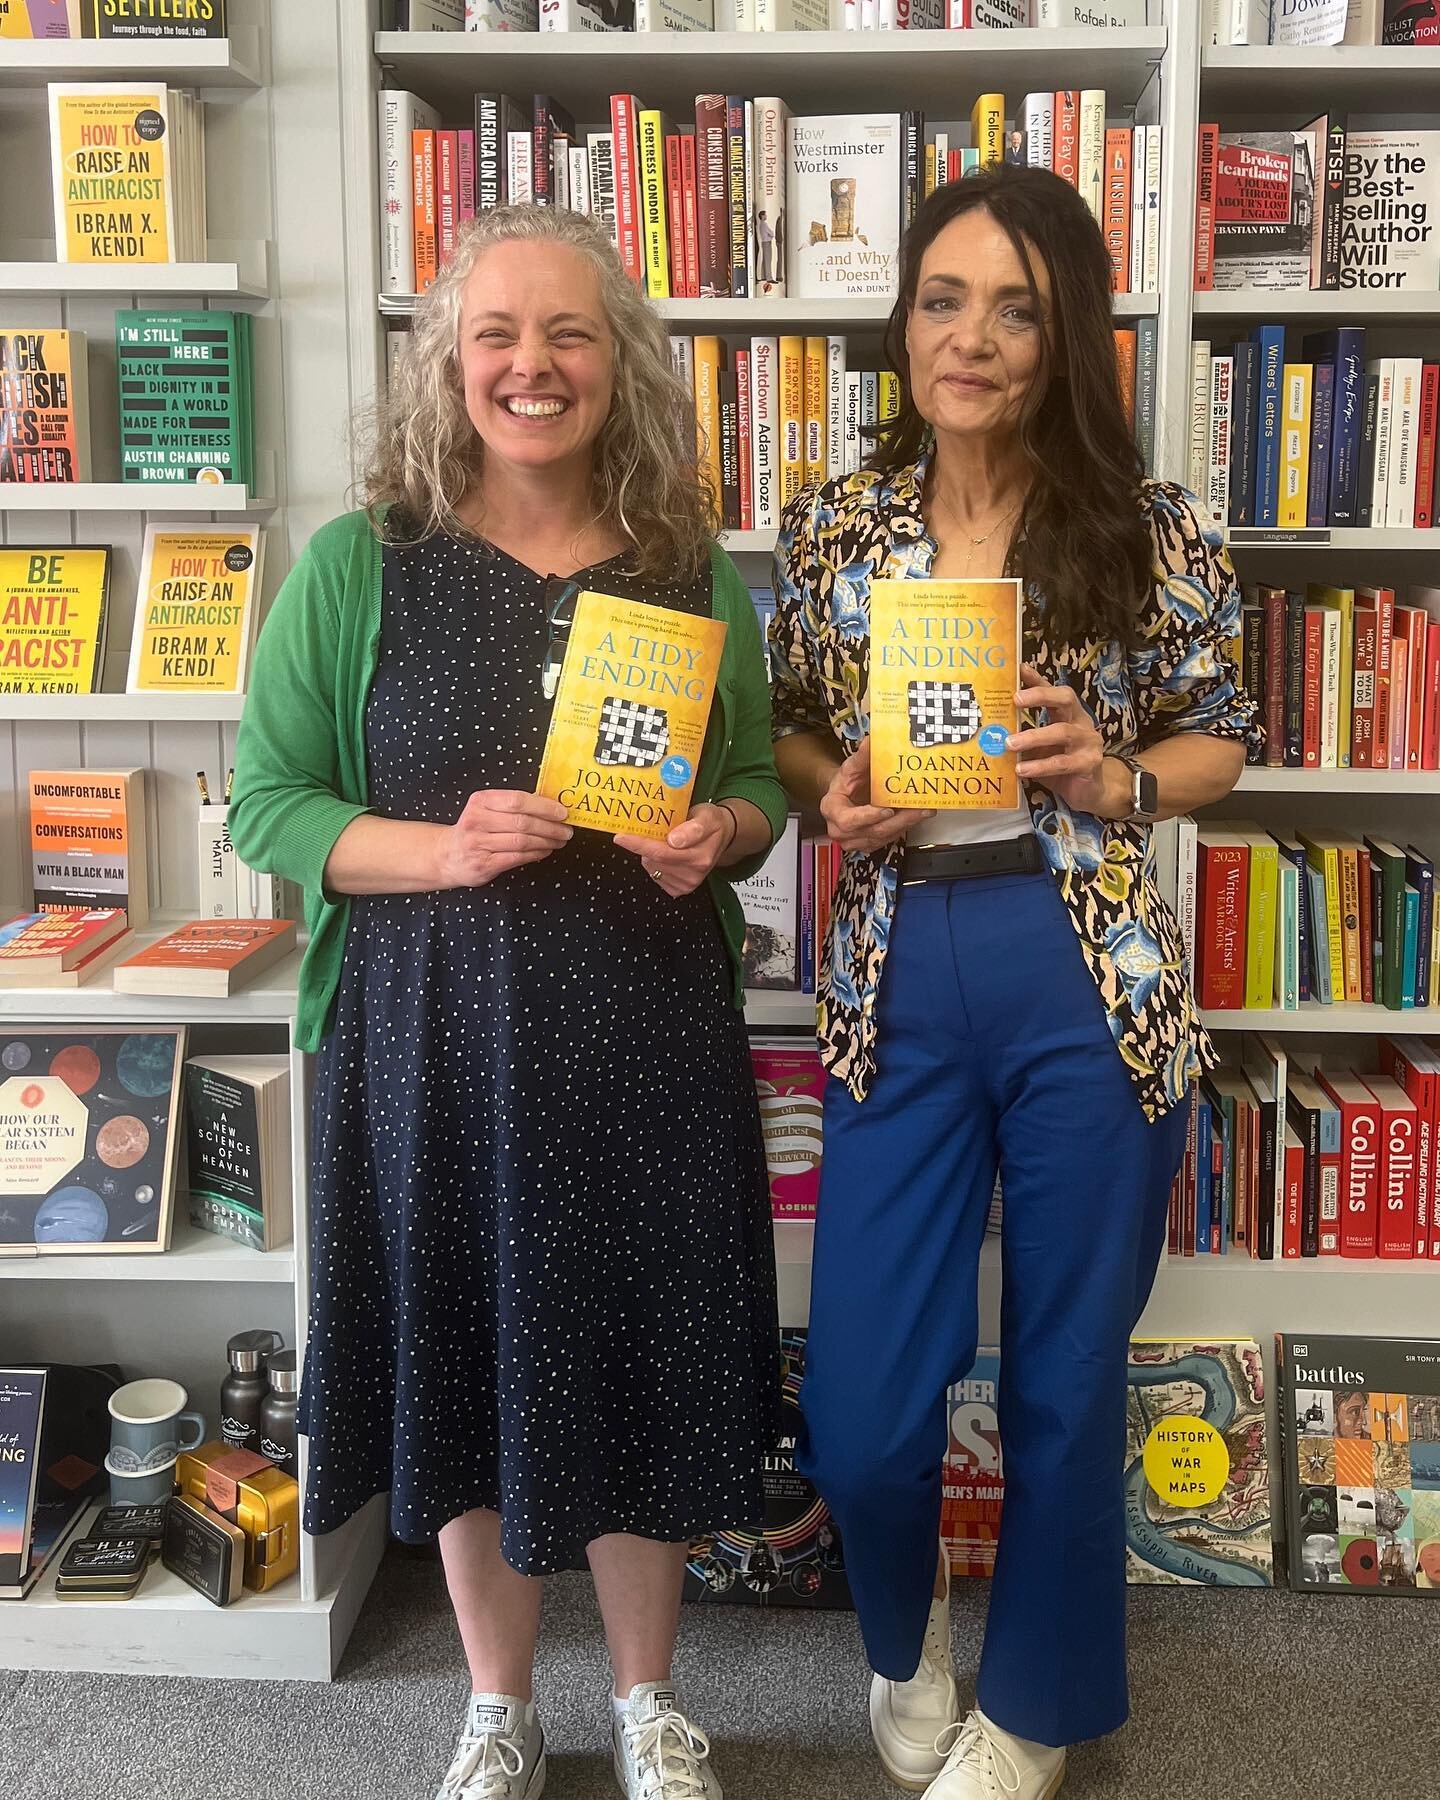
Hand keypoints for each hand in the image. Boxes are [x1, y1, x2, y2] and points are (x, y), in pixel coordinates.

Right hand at [435, 790, 571, 886]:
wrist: (449, 855)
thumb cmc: (476, 829)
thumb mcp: (487, 809)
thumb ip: (513, 805)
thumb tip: (549, 803)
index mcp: (481, 801)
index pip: (518, 800)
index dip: (544, 806)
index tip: (562, 812)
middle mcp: (477, 821)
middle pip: (522, 822)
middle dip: (550, 827)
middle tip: (566, 830)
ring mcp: (478, 844)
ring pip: (522, 842)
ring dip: (547, 841)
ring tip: (559, 840)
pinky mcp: (484, 864)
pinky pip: (517, 858)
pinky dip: (536, 854)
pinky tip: (545, 850)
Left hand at [614, 803, 735, 896]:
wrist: (721, 836)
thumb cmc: (712, 823)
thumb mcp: (707, 816)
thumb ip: (693, 828)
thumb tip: (674, 840)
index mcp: (700, 855)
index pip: (661, 852)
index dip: (638, 844)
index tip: (620, 837)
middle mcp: (694, 873)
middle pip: (654, 860)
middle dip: (645, 844)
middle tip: (651, 828)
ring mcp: (687, 883)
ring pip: (652, 867)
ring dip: (651, 853)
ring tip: (666, 841)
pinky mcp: (680, 889)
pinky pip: (655, 875)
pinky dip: (655, 864)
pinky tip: (667, 855)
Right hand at [820, 737, 930, 853]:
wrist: (845, 795)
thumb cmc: (845, 783)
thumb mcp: (851, 767)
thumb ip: (862, 756)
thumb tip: (872, 740)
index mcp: (832, 810)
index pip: (848, 820)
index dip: (868, 817)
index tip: (887, 810)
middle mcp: (840, 830)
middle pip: (873, 830)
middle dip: (900, 820)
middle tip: (919, 808)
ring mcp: (856, 840)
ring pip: (884, 836)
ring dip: (907, 824)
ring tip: (925, 810)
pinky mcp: (870, 843)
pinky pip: (889, 838)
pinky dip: (905, 826)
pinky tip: (917, 815)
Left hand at [1011, 664, 1112, 813]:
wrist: (1090, 790)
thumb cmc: (1061, 763)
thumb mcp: (1041, 745)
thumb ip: (1025, 732)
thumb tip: (992, 725)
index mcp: (1069, 713)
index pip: (1053, 690)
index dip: (1037, 680)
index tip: (1018, 670)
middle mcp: (1081, 722)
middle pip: (1065, 698)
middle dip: (1040, 696)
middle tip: (1015, 700)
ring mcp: (1088, 742)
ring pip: (1061, 732)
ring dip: (1033, 737)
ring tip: (1009, 744)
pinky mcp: (1089, 763)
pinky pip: (1062, 763)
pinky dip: (1040, 766)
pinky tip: (1022, 770)